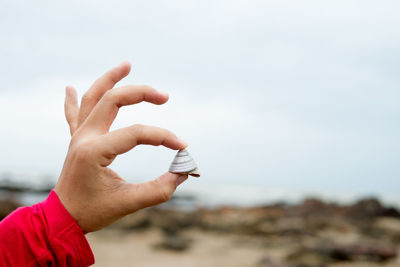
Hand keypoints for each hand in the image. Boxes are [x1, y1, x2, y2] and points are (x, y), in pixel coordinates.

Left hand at [54, 62, 187, 232]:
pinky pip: (74, 113)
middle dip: (141, 93)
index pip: (136, 133)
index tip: (182, 148)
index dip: (163, 138)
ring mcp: (78, 136)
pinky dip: (73, 99)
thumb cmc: (92, 211)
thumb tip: (183, 173)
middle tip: (164, 96)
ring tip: (126, 64)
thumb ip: (158, 190)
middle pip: (112, 99)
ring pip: (92, 97)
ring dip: (109, 79)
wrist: (62, 219)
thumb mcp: (127, 203)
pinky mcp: (76, 140)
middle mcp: (84, 137)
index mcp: (94, 150)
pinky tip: (69, 87)